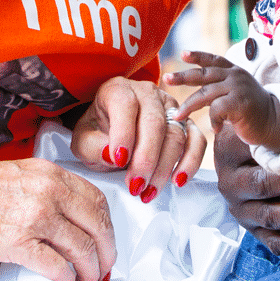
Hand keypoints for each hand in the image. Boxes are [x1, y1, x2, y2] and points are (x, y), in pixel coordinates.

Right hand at [0, 155, 116, 280]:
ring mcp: (36, 217)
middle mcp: (49, 192)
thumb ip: (50, 190)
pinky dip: (68, 278)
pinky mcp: (19, 243)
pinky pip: (57, 266)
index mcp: (51, 174)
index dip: (107, 226)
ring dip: (91, 270)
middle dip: (107, 252)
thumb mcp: (22, 175)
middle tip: (106, 267)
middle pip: (97, 226)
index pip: (97, 200)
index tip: (106, 241)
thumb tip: (72, 220)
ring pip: (82, 249)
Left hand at [69, 75, 206, 202]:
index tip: (118, 161)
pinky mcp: (185, 122)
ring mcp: (169, 106)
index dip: (123, 133)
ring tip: (149, 190)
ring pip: (176, 133)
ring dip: (164, 167)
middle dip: (146, 159)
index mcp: (117, 89)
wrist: (110, 130)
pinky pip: (196, 139)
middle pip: (154, 122)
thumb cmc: (97, 133)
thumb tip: (112, 154)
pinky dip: (191, 161)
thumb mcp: (83, 140)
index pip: (125, 105)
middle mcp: (146, 93)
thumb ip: (92, 147)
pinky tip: (178, 180)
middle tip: (135, 185)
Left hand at [166, 51, 279, 151]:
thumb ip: (219, 88)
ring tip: (177, 117)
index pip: (213, 59)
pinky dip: (213, 120)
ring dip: (189, 106)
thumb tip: (195, 91)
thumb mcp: (235, 93)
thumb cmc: (251, 111)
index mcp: (233, 71)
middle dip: (183, 76)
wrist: (275, 123)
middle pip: (204, 74)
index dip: (197, 56)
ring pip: (206, 93)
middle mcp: (235, 76)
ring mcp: (238, 88)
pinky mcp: (240, 103)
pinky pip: (217, 109)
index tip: (182, 54)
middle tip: (167, 78)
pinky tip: (216, 129)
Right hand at [211, 125, 279, 257]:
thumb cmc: (264, 134)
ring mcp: (240, 208)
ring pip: (268, 217)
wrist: (251, 153)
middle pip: (261, 186)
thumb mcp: (258, 122)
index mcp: (228, 151)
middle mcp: (229, 182)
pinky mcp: (252, 229)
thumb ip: (264, 117)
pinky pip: (272, 242)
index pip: (254, 154)